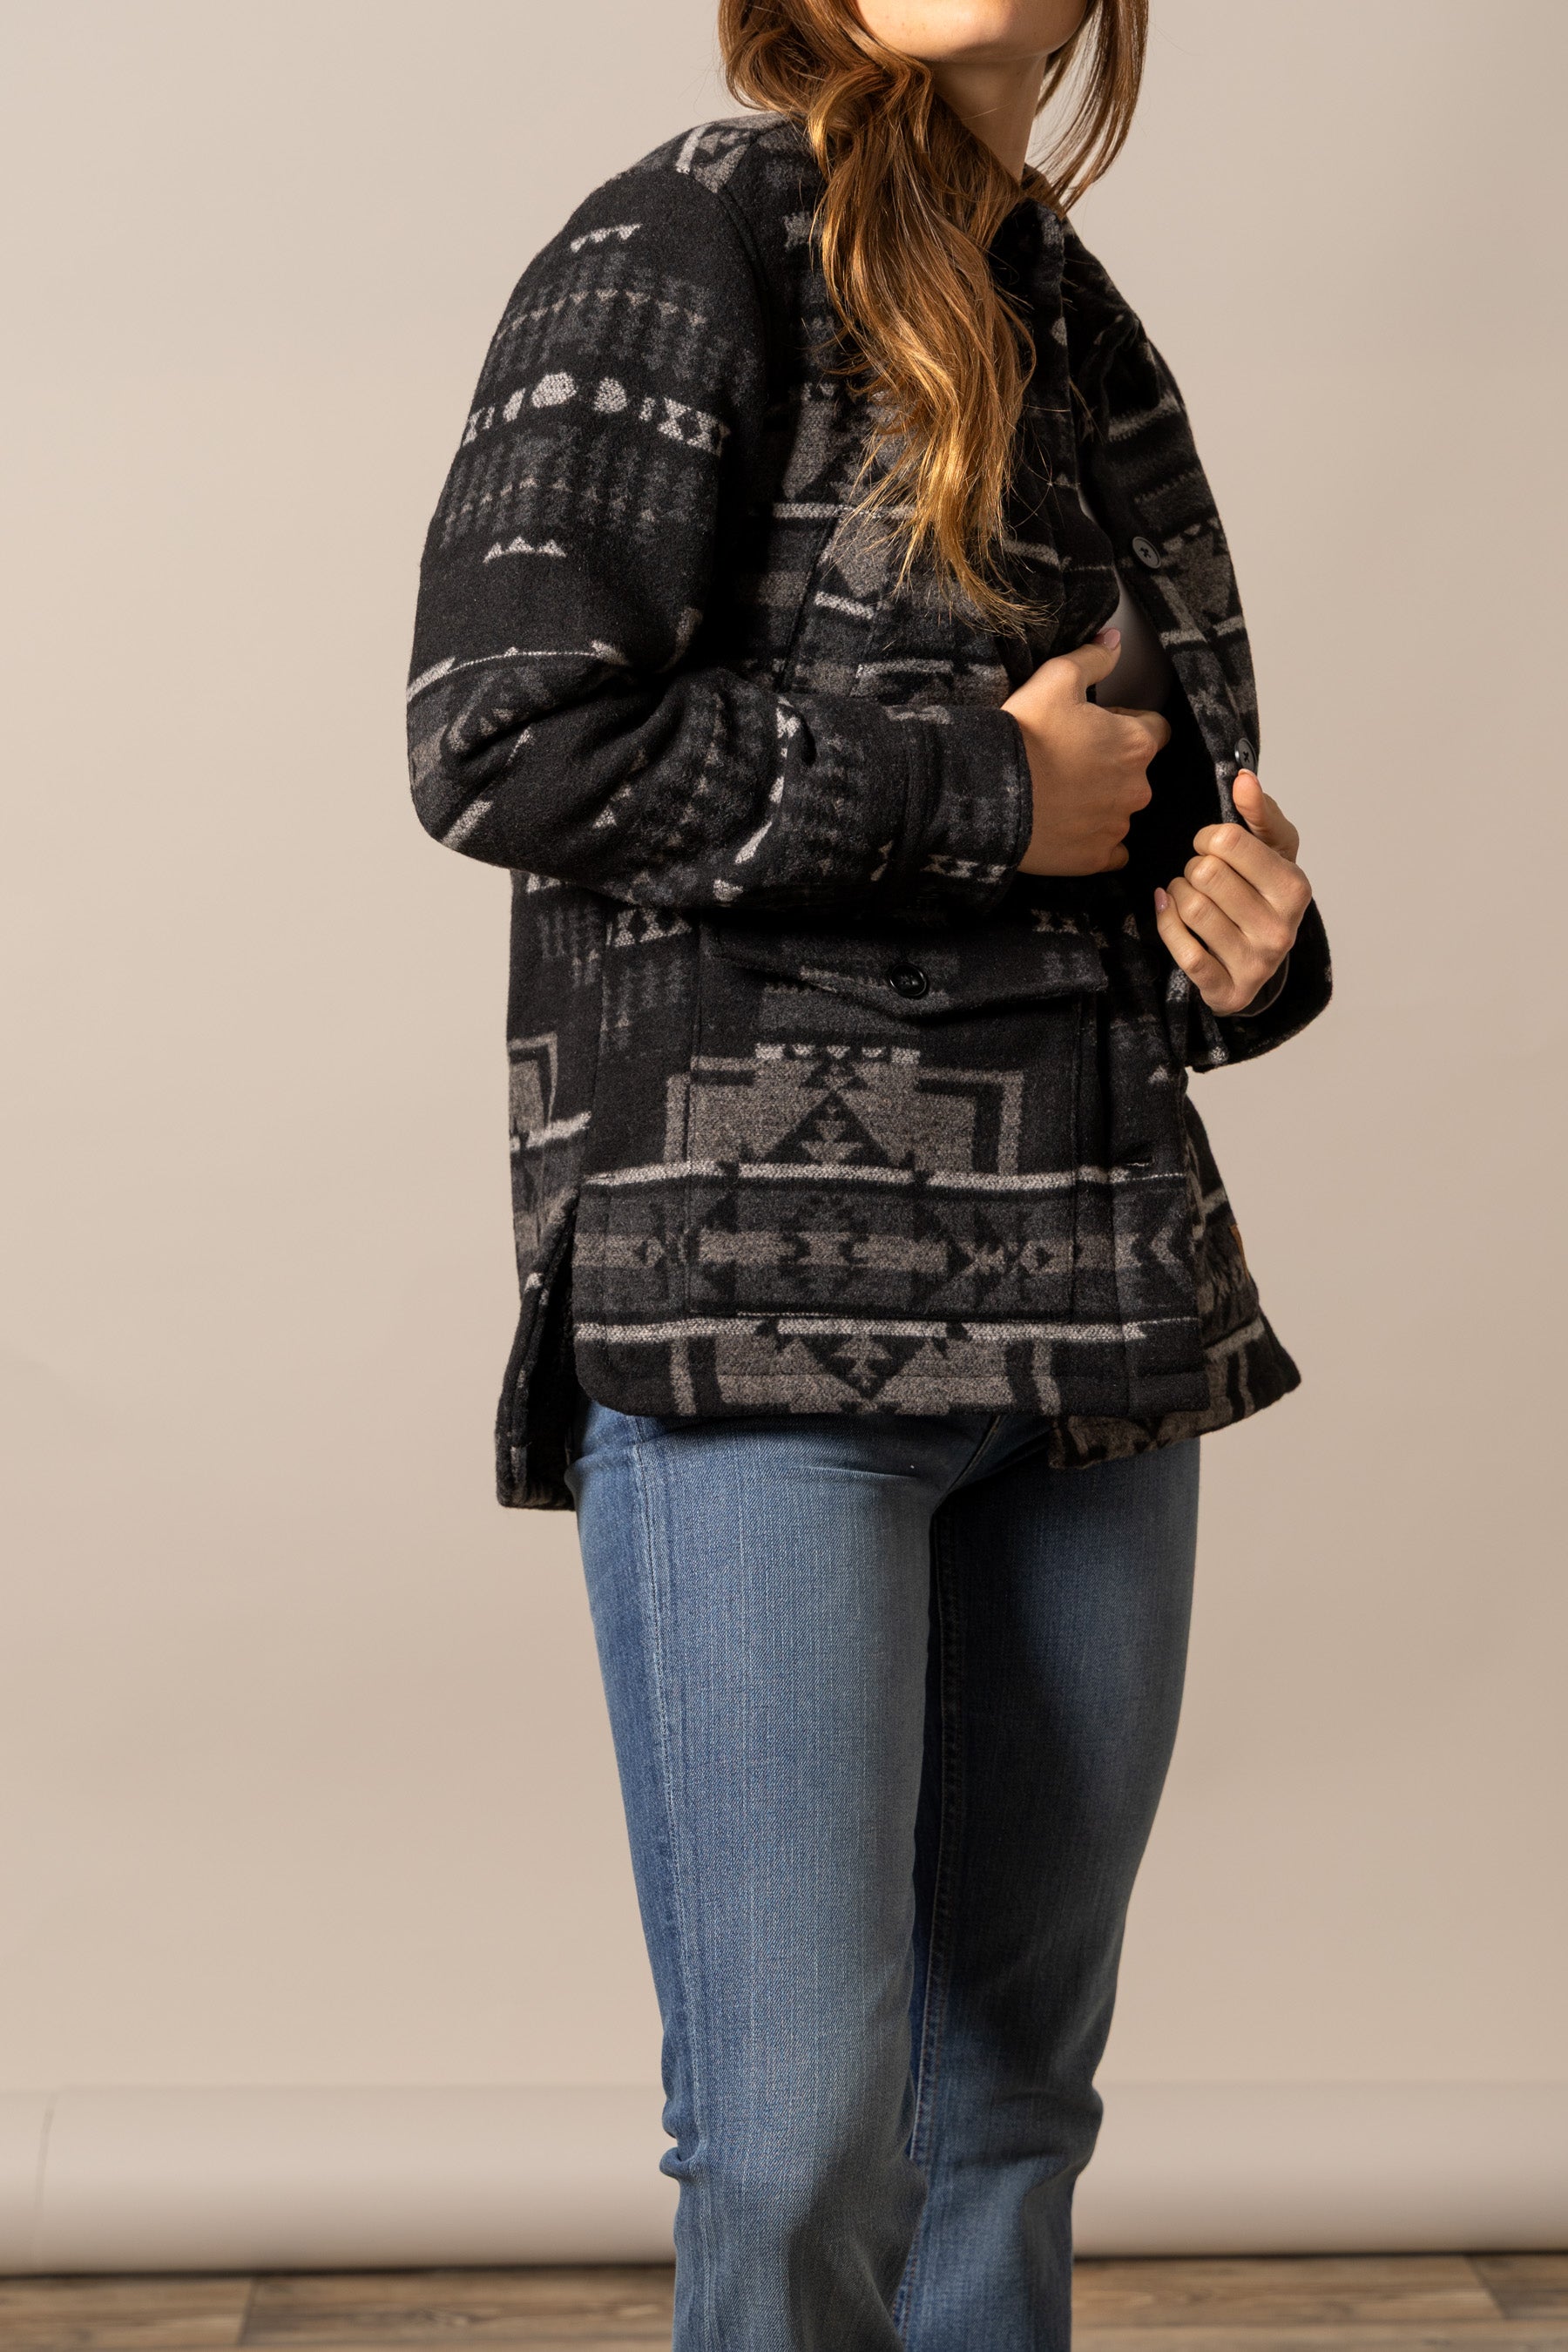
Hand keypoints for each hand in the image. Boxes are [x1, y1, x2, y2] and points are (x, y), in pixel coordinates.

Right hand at [1008, 628, 1172, 875]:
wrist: (988, 793)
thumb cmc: (1024, 734)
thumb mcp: (1055, 678)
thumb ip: (1094, 658)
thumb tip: (1115, 641)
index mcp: (1136, 744)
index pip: (1155, 730)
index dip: (1125, 725)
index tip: (1095, 728)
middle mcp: (1137, 788)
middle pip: (1136, 773)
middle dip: (1111, 766)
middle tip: (1070, 761)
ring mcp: (1117, 827)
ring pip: (1120, 811)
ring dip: (1100, 802)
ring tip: (1060, 794)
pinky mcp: (1096, 858)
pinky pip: (1109, 851)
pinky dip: (1094, 841)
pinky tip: (1068, 827)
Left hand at [1154, 771, 1311, 1015]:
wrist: (1259, 963)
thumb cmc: (1263, 895)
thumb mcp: (1272, 850)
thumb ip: (1258, 812)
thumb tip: (1243, 779)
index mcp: (1295, 888)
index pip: (1229, 841)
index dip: (1207, 837)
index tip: (1209, 846)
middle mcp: (1281, 929)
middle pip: (1206, 874)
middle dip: (1192, 868)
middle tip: (1198, 875)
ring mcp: (1256, 964)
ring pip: (1191, 909)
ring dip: (1177, 894)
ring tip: (1186, 893)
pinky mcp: (1227, 990)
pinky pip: (1182, 950)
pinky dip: (1167, 924)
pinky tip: (1169, 911)